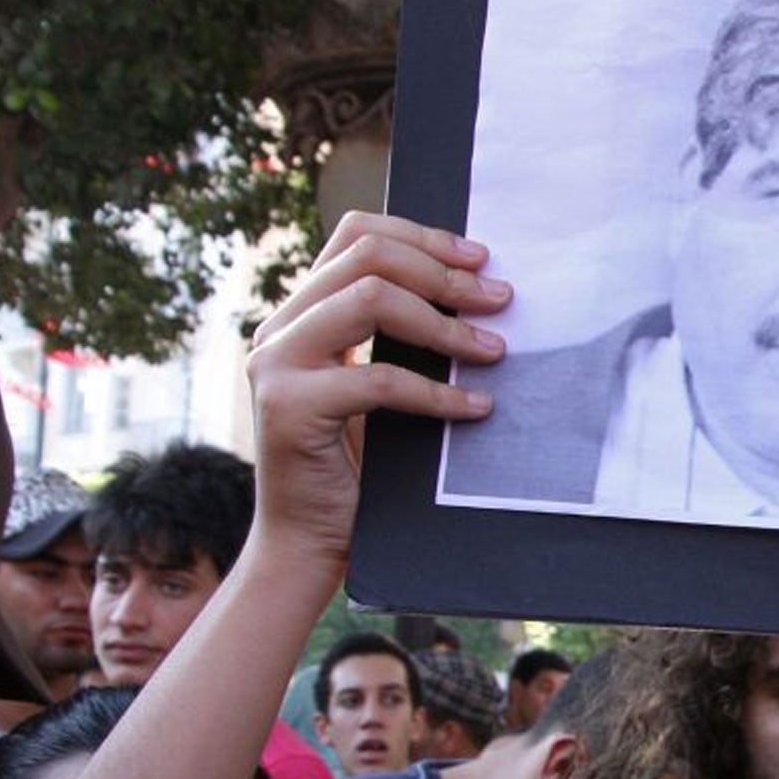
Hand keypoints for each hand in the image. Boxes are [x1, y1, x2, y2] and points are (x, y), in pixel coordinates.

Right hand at [244, 213, 510, 570]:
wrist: (310, 542)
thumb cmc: (359, 468)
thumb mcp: (380, 389)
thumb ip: (401, 341)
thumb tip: (479, 297)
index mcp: (302, 313)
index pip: (357, 236)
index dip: (423, 236)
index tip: (481, 258)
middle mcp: (281, 328)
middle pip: (367, 256)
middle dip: (444, 273)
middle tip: (500, 301)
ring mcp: (278, 362)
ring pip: (371, 300)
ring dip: (445, 324)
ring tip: (493, 351)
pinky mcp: (289, 406)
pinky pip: (378, 378)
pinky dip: (437, 393)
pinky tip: (476, 409)